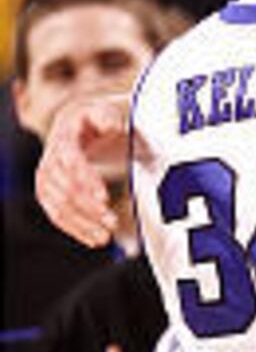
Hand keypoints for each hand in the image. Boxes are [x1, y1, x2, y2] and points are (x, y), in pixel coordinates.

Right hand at [35, 95, 128, 246]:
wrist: (81, 126)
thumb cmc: (98, 120)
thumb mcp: (105, 112)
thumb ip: (108, 117)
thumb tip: (112, 126)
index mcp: (65, 137)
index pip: (72, 162)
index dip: (87, 181)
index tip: (104, 198)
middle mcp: (50, 159)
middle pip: (65, 188)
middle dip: (89, 208)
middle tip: (113, 222)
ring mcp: (47, 178)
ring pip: (59, 206)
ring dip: (83, 223)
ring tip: (107, 237)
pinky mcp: (49, 193)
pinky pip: (57, 214)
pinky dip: (75, 228)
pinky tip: (94, 239)